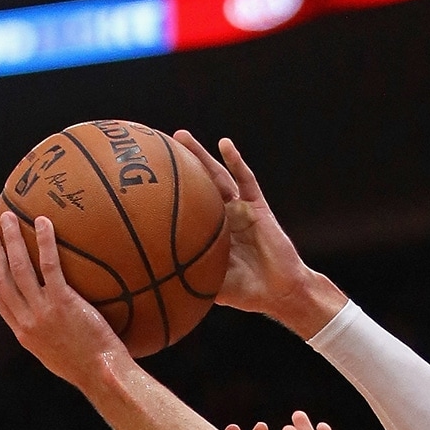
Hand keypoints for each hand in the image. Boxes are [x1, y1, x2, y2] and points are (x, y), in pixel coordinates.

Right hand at [0, 210, 131, 390]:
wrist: (102, 376)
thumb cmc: (87, 368)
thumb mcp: (56, 355)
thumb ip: (46, 334)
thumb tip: (48, 318)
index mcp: (24, 334)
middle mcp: (27, 322)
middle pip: (1, 279)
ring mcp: (43, 312)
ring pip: (19, 268)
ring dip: (11, 239)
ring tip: (9, 218)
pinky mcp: (63, 304)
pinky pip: (50, 266)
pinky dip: (45, 242)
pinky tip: (44, 223)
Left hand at [172, 133, 345, 336]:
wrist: (280, 292)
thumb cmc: (248, 293)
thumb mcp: (212, 286)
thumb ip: (191, 279)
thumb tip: (159, 283)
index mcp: (210, 234)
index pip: (187, 207)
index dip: (171, 193)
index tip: (148, 180)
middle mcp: (223, 218)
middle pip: (198, 185)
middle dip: (180, 166)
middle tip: (159, 145)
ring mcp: (240, 210)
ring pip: (217, 176)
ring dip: (201, 155)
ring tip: (182, 136)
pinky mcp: (258, 207)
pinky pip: (246, 180)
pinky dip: (236, 161)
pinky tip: (225, 145)